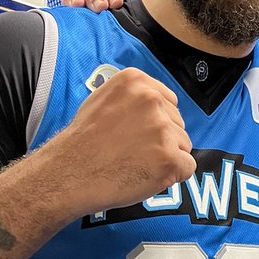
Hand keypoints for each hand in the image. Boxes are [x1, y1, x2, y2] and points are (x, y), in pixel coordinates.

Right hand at [48, 68, 194, 214]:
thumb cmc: (83, 142)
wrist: (71, 172)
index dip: (157, 123)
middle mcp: (151, 99)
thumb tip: (159, 106)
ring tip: (136, 164)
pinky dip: (173, 176)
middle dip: (163, 141)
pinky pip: (187, 166)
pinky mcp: (169, 156)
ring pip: (184, 145)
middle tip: (133, 153)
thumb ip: (133, 99)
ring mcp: (162, 128)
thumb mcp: (103, 100)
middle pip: (178, 124)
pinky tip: (148, 176)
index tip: (138, 134)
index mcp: (136, 81)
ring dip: (167, 158)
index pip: (169, 102)